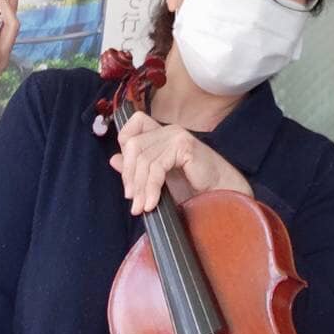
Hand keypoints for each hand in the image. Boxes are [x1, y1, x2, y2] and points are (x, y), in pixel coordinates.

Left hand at [109, 112, 251, 214]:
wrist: (221, 193)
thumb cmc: (194, 186)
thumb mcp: (160, 178)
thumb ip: (139, 168)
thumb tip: (113, 159)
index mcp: (162, 133)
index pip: (133, 125)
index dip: (123, 145)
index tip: (127, 176)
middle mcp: (169, 130)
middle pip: (133, 145)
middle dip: (130, 175)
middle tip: (133, 199)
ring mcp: (177, 135)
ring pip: (143, 158)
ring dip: (140, 187)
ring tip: (142, 207)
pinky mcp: (184, 146)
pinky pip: (157, 166)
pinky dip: (152, 187)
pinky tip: (153, 203)